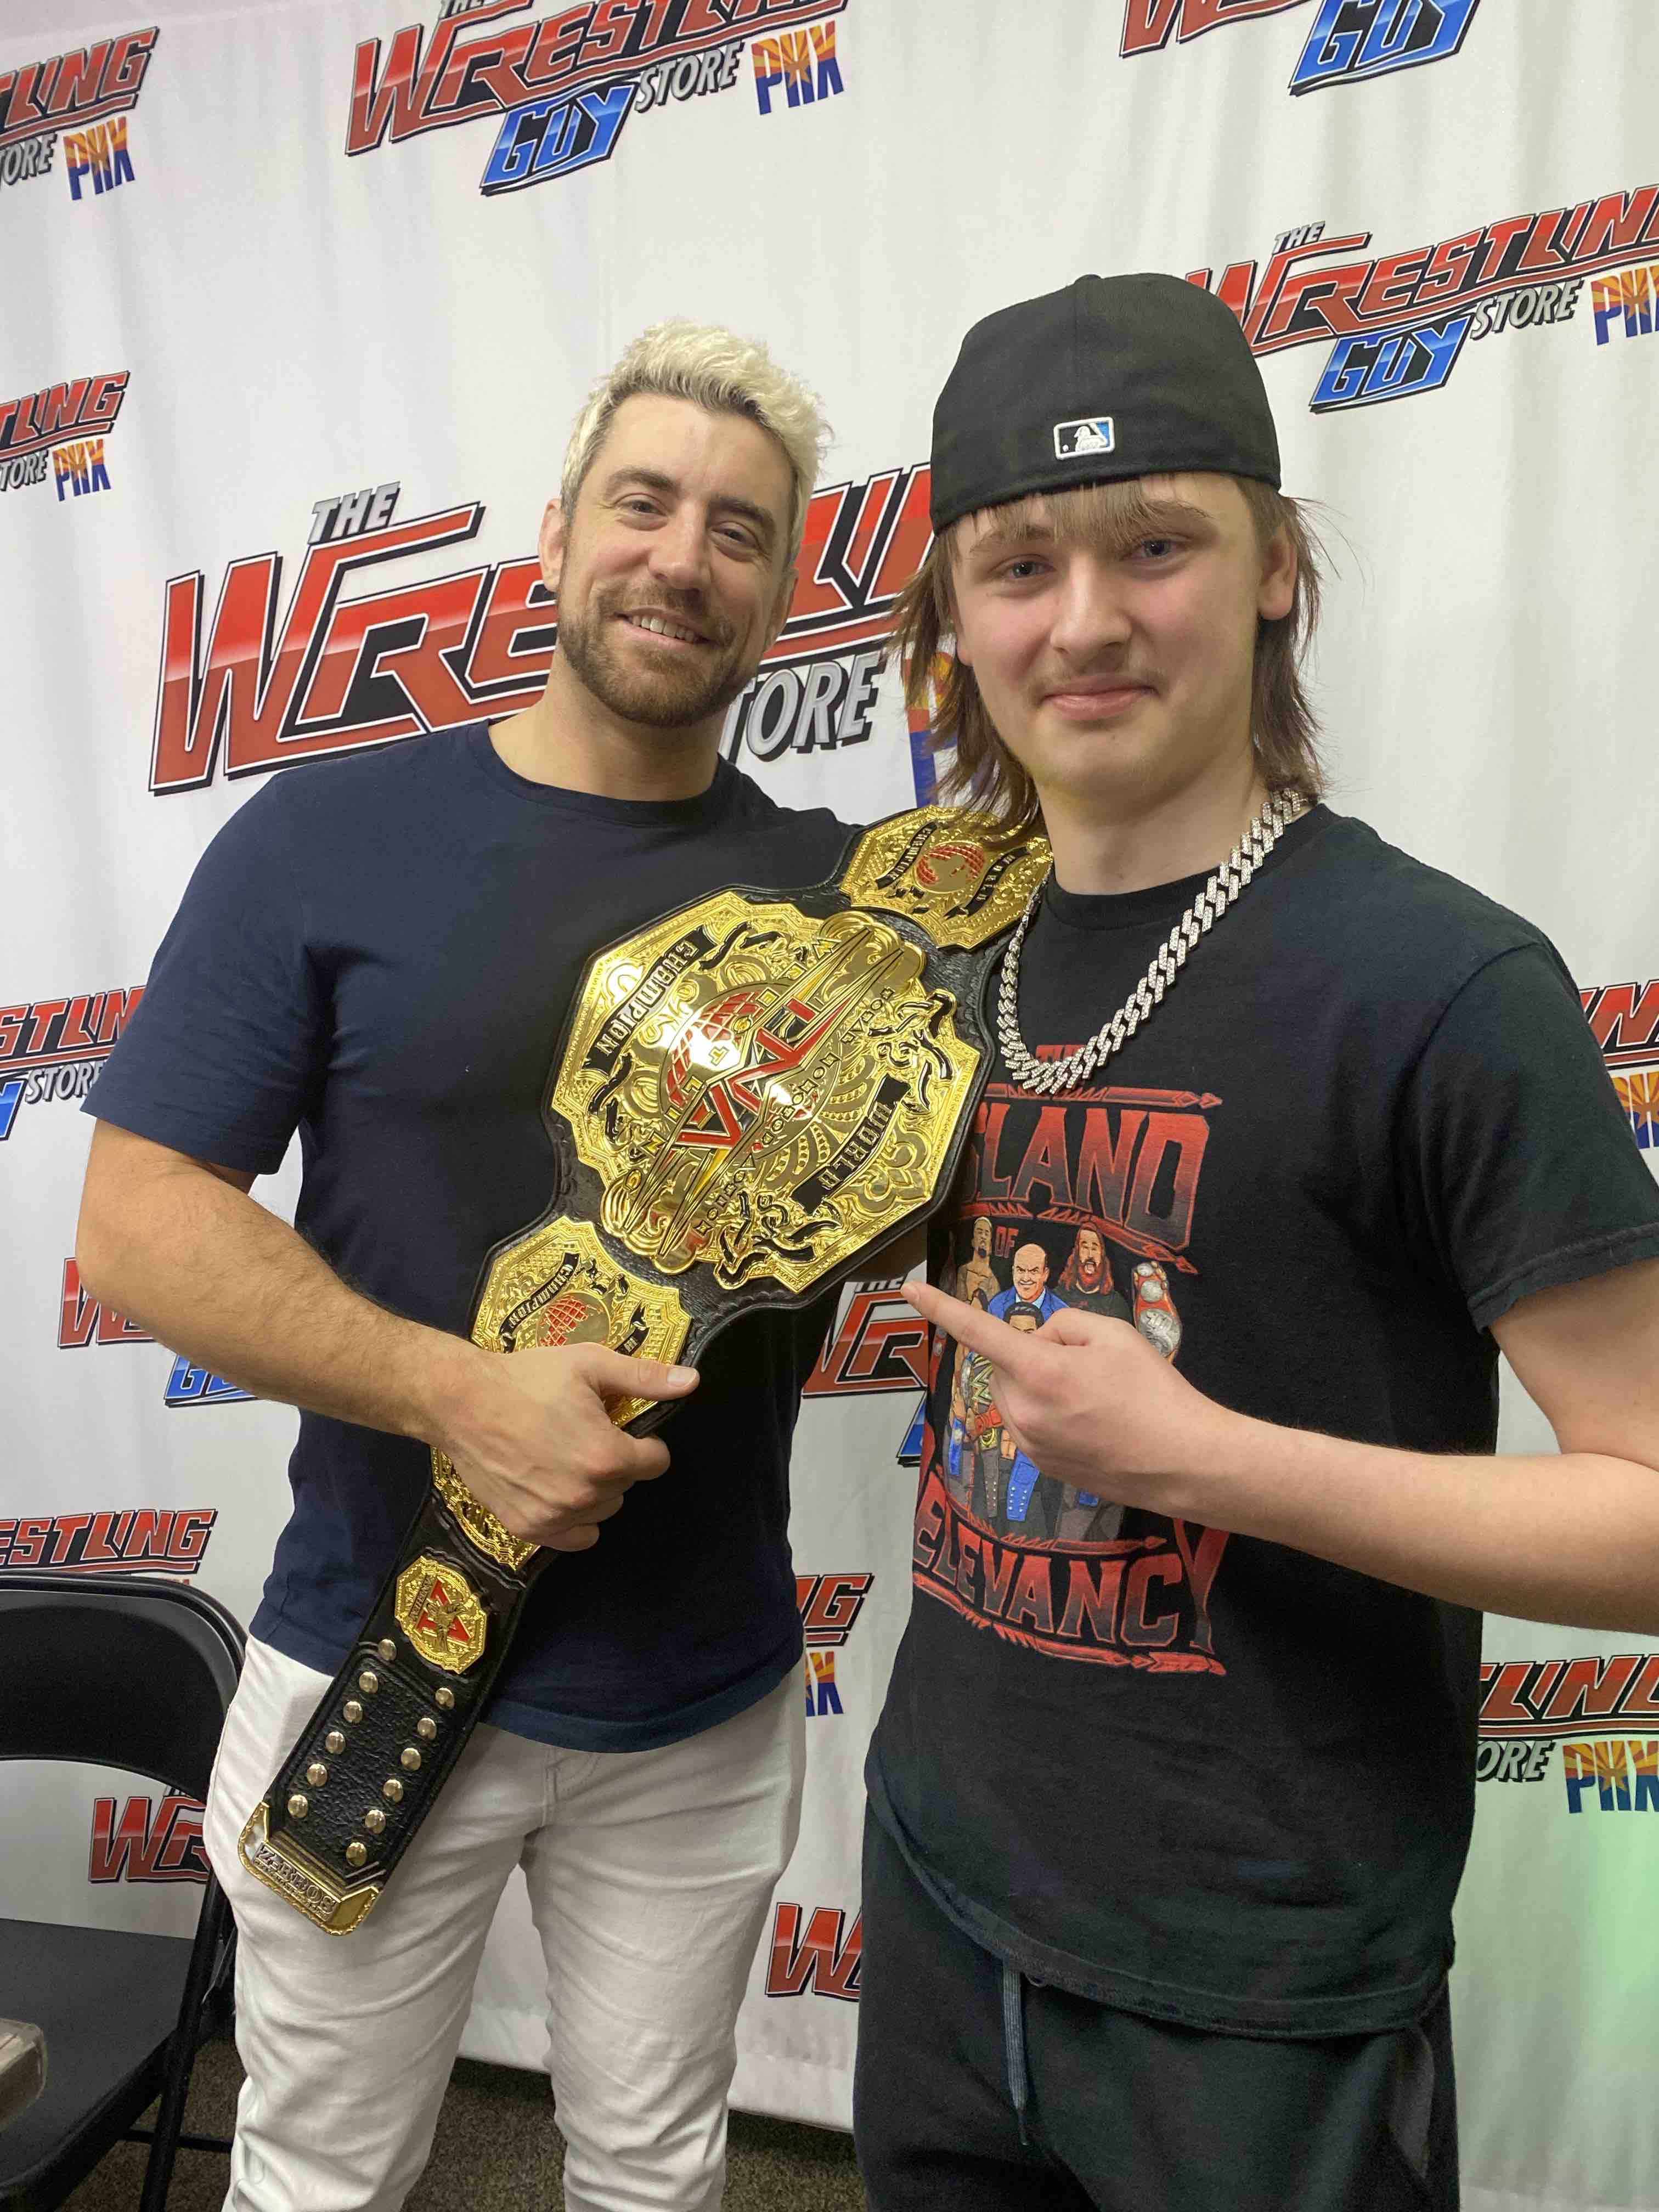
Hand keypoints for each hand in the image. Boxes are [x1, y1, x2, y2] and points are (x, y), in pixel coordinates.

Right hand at [436, 1343, 698, 1552]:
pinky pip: (575, 1537)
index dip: (644, 1441)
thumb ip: (645, 1379)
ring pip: (603, 1511)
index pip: (656, 1462)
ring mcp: (555, 1516)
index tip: (621, 1426)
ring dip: (596, 1490)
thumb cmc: (527, 1378)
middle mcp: (585, 1495)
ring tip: (567, 1457)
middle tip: (585, 1434)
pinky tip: (557, 1488)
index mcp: (607, 1457)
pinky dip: (575, 1519)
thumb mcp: (590, 1365)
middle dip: (616, 1462)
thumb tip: (692, 1382)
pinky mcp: (528, 1529)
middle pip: (627, 1486)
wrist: (461, 1402)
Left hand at [903, 1283, 1233, 1513]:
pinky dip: (1049, 1413)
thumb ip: (1065, 1325)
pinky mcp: (1042, 1468)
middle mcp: (1022, 1412)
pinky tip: (1093, 1423)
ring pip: (1016, 1395)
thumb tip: (1040, 1340)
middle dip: (1032, 1354)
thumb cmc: (1154, 1391)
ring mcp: (1029, 1446)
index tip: (908, 1288)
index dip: (941, 1306)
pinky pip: (1030, 1424)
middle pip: (1005, 1364)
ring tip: (1095, 1397)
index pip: (977, 1331)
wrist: (1184, 1462)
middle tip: (1085, 1363)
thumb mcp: (1114, 1335)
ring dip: (1038, 1385)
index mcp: (1038, 1372)